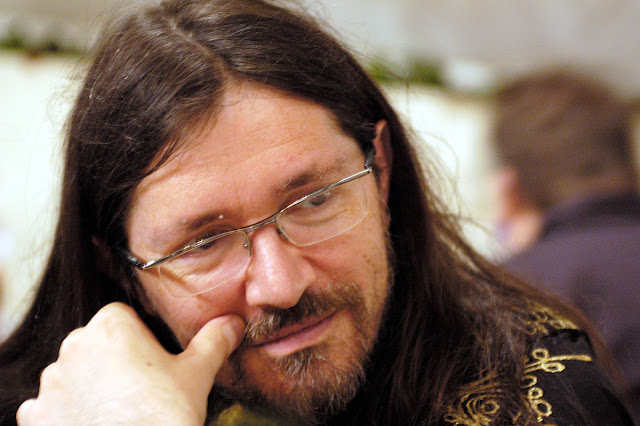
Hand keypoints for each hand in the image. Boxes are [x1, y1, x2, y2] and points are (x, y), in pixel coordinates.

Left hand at [16, 302, 243, 424]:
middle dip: (114, 359)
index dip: (142, 337)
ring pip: (74, 374)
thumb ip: (213, 341)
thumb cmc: (164, 415)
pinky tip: (94, 424)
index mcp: (111, 326)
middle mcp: (74, 347)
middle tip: (141, 387)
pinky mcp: (36, 416)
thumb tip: (232, 323)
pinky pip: (49, 406)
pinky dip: (67, 413)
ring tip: (119, 411)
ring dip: (89, 385)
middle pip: (97, 343)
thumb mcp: (197, 374)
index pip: (124, 316)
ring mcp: (51, 384)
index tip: (154, 360)